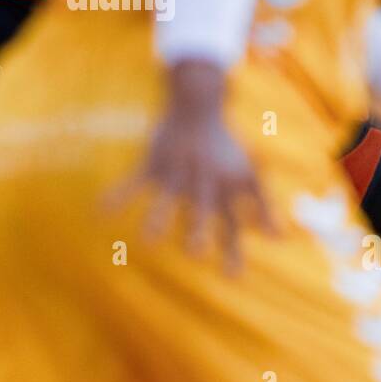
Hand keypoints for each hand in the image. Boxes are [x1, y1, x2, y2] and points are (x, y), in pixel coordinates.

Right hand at [104, 59, 278, 273]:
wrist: (198, 105)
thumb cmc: (224, 146)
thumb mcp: (247, 173)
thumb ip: (263, 205)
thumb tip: (280, 237)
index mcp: (222, 190)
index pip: (231, 223)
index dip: (232, 248)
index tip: (232, 277)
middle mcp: (200, 182)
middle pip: (201, 208)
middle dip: (198, 227)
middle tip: (195, 250)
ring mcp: (176, 171)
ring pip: (166, 198)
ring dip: (158, 217)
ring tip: (147, 240)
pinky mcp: (154, 162)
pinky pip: (133, 180)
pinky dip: (118, 194)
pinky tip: (100, 210)